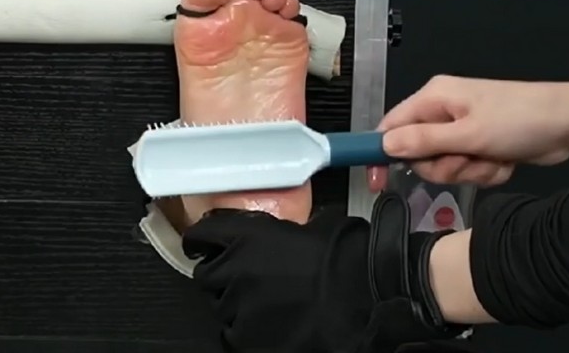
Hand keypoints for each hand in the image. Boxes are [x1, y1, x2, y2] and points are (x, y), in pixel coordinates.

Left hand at [182, 197, 466, 351]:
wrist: (368, 297)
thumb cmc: (348, 258)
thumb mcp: (313, 227)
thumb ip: (281, 231)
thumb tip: (283, 232)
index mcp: (244, 237)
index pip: (201, 235)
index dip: (203, 240)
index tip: (204, 245)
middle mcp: (232, 271)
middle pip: (208, 275)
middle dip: (224, 276)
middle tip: (249, 280)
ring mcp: (238, 308)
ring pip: (221, 307)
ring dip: (238, 305)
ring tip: (268, 306)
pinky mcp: (247, 341)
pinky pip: (233, 336)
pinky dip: (247, 332)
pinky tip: (270, 326)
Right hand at [367, 75, 568, 191]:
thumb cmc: (518, 120)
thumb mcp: (469, 134)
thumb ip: (424, 141)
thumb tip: (384, 144)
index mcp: (434, 99)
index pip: (391, 127)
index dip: (381, 153)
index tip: (377, 182)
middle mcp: (443, 112)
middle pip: (419, 154)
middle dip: (444, 166)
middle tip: (467, 161)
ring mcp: (463, 129)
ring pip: (446, 166)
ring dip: (470, 170)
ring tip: (494, 158)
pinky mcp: (481, 144)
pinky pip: (468, 168)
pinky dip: (486, 171)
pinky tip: (505, 160)